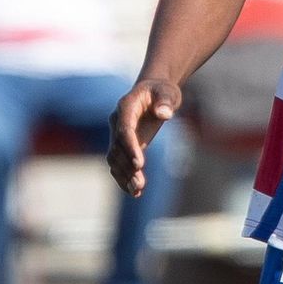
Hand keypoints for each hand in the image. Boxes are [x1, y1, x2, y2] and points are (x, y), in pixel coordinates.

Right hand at [107, 78, 180, 196]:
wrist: (154, 92)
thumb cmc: (162, 91)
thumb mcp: (168, 92)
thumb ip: (165, 101)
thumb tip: (164, 114)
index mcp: (126, 106)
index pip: (124, 129)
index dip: (130, 146)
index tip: (140, 163)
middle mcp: (117, 121)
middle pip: (117, 147)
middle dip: (127, 167)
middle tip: (140, 185)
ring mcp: (117, 134)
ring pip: (115, 158)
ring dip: (124, 175)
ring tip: (137, 191)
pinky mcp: (122, 145)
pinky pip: (119, 163)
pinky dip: (124, 177)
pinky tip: (134, 192)